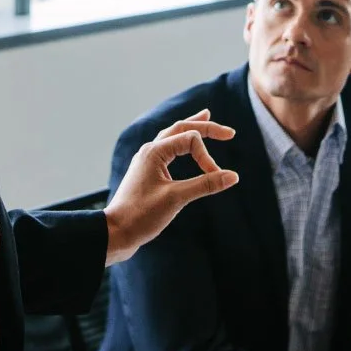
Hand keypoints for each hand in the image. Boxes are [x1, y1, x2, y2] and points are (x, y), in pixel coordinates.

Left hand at [104, 111, 239, 263]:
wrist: (116, 233)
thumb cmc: (142, 215)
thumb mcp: (176, 199)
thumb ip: (205, 185)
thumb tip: (233, 176)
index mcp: (154, 152)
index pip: (190, 140)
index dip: (207, 157)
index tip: (215, 178)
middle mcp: (150, 151)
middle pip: (181, 128)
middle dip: (205, 127)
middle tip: (229, 133)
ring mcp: (147, 161)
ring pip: (172, 136)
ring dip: (191, 128)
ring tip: (206, 117)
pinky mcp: (148, 173)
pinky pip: (168, 150)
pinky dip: (182, 144)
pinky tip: (186, 147)